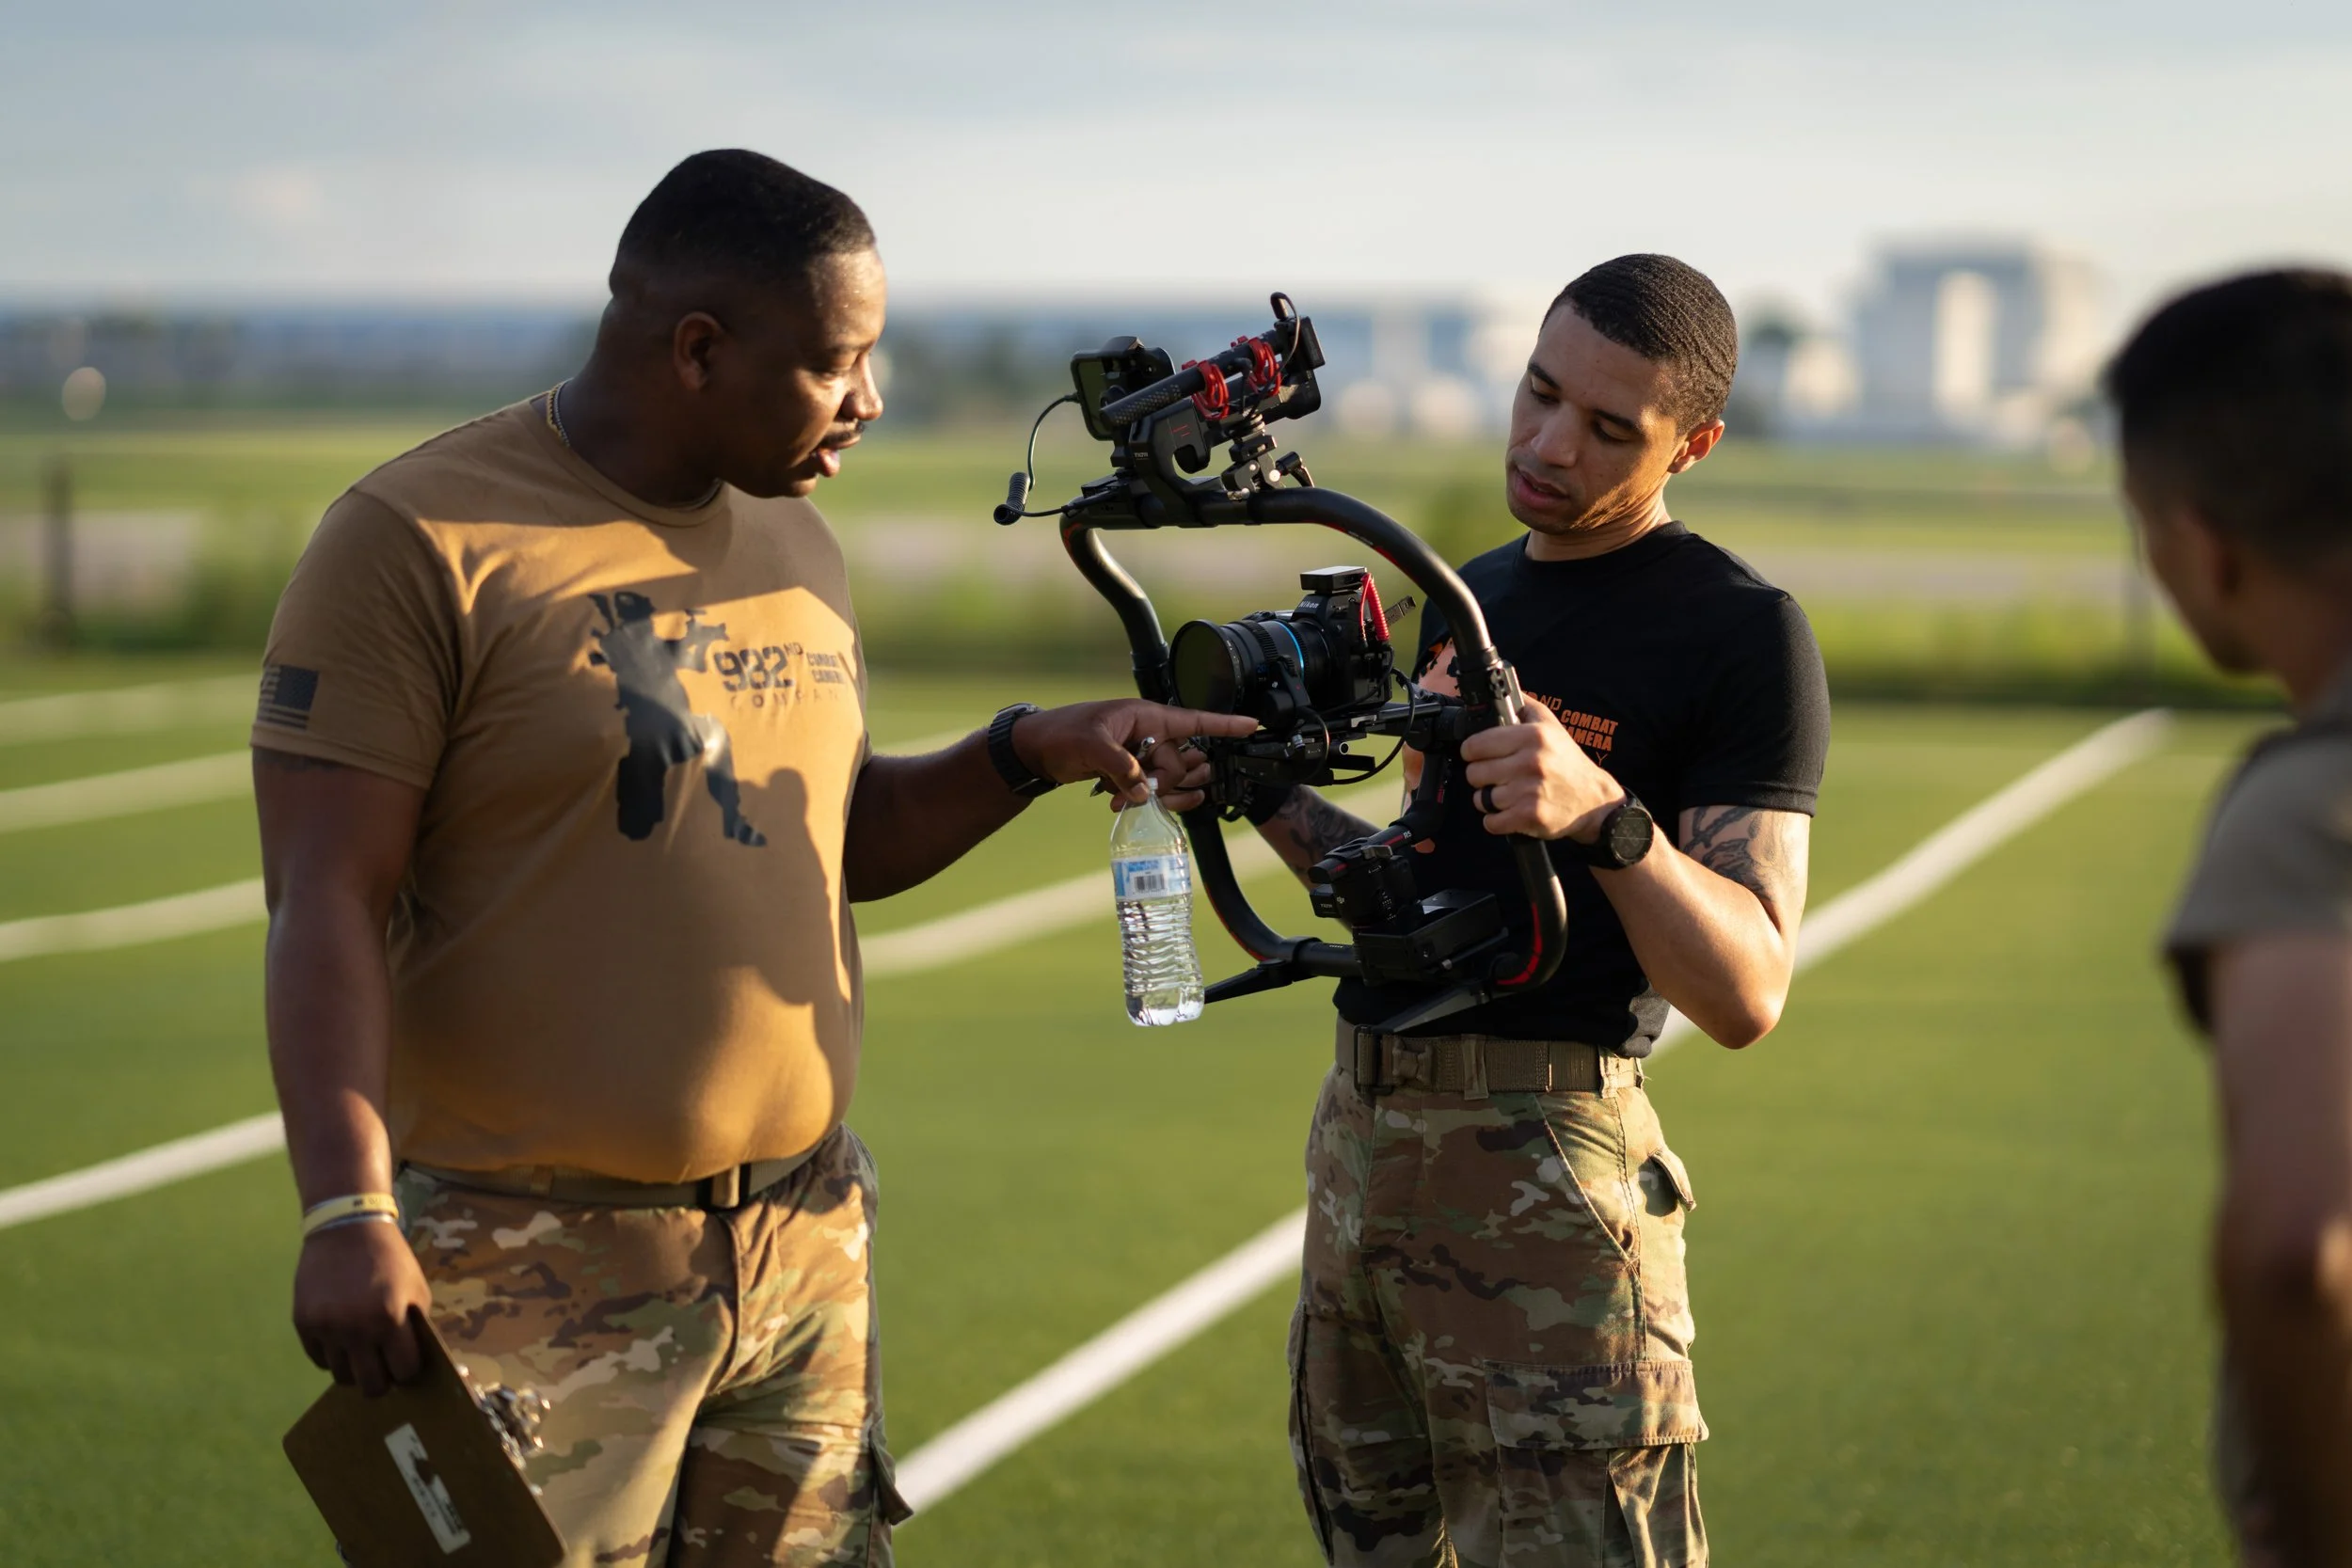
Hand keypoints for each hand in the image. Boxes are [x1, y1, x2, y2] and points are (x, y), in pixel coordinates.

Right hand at [292, 1219, 433, 1396]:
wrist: (346, 1228)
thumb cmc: (389, 1259)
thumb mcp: (415, 1289)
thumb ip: (415, 1328)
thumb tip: (412, 1364)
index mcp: (389, 1318)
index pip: (403, 1371)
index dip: (407, 1370)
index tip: (405, 1362)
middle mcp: (355, 1328)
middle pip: (370, 1386)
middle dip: (381, 1382)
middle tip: (383, 1368)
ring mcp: (326, 1328)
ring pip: (341, 1376)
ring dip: (354, 1368)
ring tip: (361, 1349)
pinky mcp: (303, 1323)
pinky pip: (319, 1360)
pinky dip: (332, 1356)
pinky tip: (341, 1338)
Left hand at [1012, 700, 1259, 810]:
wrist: (1035, 751)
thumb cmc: (1061, 734)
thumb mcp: (1091, 746)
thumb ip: (1122, 767)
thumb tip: (1143, 791)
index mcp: (1147, 717)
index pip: (1195, 720)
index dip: (1225, 725)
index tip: (1253, 725)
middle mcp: (1151, 735)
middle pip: (1183, 762)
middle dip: (1166, 780)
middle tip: (1136, 787)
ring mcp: (1142, 755)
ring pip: (1171, 779)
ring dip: (1154, 794)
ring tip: (1122, 797)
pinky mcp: (1132, 772)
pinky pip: (1154, 790)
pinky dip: (1140, 800)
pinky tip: (1118, 802)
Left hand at [1458, 699, 1624, 841]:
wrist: (1594, 800)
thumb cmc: (1567, 762)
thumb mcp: (1551, 725)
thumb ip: (1524, 707)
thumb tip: (1499, 694)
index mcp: (1532, 736)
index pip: (1475, 745)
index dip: (1472, 752)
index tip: (1479, 756)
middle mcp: (1531, 761)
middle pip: (1474, 773)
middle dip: (1482, 777)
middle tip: (1498, 777)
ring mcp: (1530, 791)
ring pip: (1481, 799)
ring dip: (1489, 800)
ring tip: (1508, 795)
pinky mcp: (1530, 816)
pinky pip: (1491, 822)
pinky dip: (1496, 821)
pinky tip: (1510, 812)